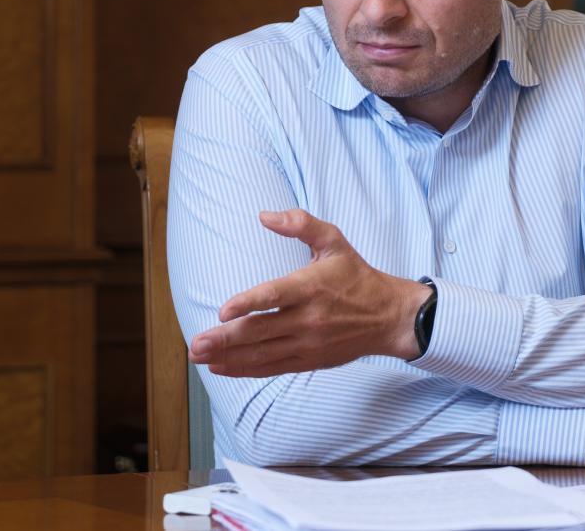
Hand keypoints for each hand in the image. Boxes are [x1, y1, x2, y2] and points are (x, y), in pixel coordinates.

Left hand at [187, 209, 431, 376]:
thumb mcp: (334, 240)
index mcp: (311, 287)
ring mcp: (308, 343)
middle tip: (196, 343)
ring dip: (228, 357)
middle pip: (260, 331)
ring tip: (199, 356)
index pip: (274, 297)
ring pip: (262, 353)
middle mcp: (308, 318)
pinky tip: (222, 367)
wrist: (388, 317)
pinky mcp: (309, 360)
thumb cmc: (356, 275)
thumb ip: (301, 224)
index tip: (222, 311)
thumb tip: (264, 215)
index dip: (248, 304)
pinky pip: (273, 366)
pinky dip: (246, 369)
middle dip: (225, 339)